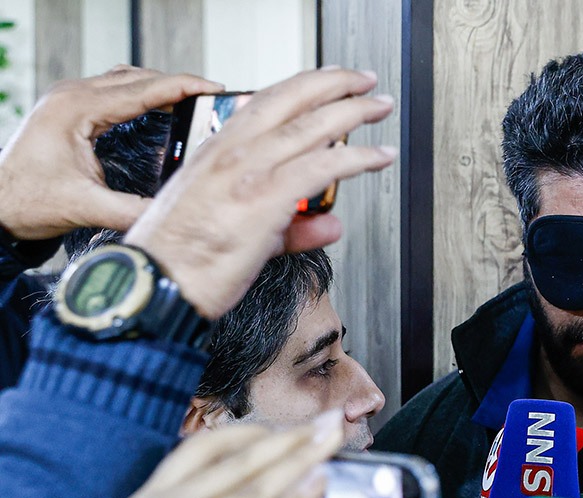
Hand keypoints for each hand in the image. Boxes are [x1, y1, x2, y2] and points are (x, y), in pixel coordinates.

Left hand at [0, 66, 221, 239]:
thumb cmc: (27, 200)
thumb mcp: (87, 207)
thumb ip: (133, 210)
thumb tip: (173, 213)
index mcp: (76, 109)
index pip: (142, 89)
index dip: (183, 87)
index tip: (213, 89)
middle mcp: (72, 96)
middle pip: (137, 77)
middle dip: (177, 85)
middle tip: (212, 97)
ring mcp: (68, 99)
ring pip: (125, 80)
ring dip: (159, 88)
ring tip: (192, 101)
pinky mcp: (69, 110)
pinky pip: (112, 92)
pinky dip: (141, 96)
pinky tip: (158, 111)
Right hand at [123, 67, 396, 319]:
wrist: (153, 283)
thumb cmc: (179, 261)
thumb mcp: (234, 229)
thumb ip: (290, 226)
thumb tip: (326, 225)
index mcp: (214, 152)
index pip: (265, 103)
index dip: (302, 87)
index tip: (328, 83)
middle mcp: (230, 153)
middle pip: (291, 100)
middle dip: (334, 84)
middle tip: (365, 82)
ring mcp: (247, 172)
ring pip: (312, 127)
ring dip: (354, 112)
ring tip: (381, 107)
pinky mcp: (264, 198)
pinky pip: (322, 167)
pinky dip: (358, 158)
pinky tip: (379, 156)